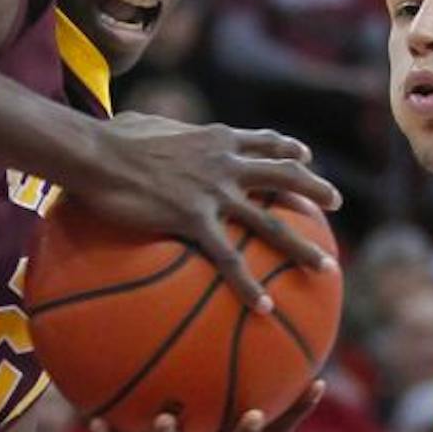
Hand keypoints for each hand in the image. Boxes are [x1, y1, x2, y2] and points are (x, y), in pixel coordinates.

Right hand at [76, 114, 341, 310]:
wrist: (96, 153)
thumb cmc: (111, 139)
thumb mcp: (146, 124)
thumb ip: (163, 130)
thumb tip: (149, 131)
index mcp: (215, 139)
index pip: (262, 142)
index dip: (288, 148)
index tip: (307, 158)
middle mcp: (225, 163)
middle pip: (284, 175)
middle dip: (315, 190)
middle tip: (336, 202)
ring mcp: (214, 192)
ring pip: (270, 223)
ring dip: (301, 247)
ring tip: (326, 268)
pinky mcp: (194, 219)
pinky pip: (229, 258)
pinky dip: (250, 285)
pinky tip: (266, 307)